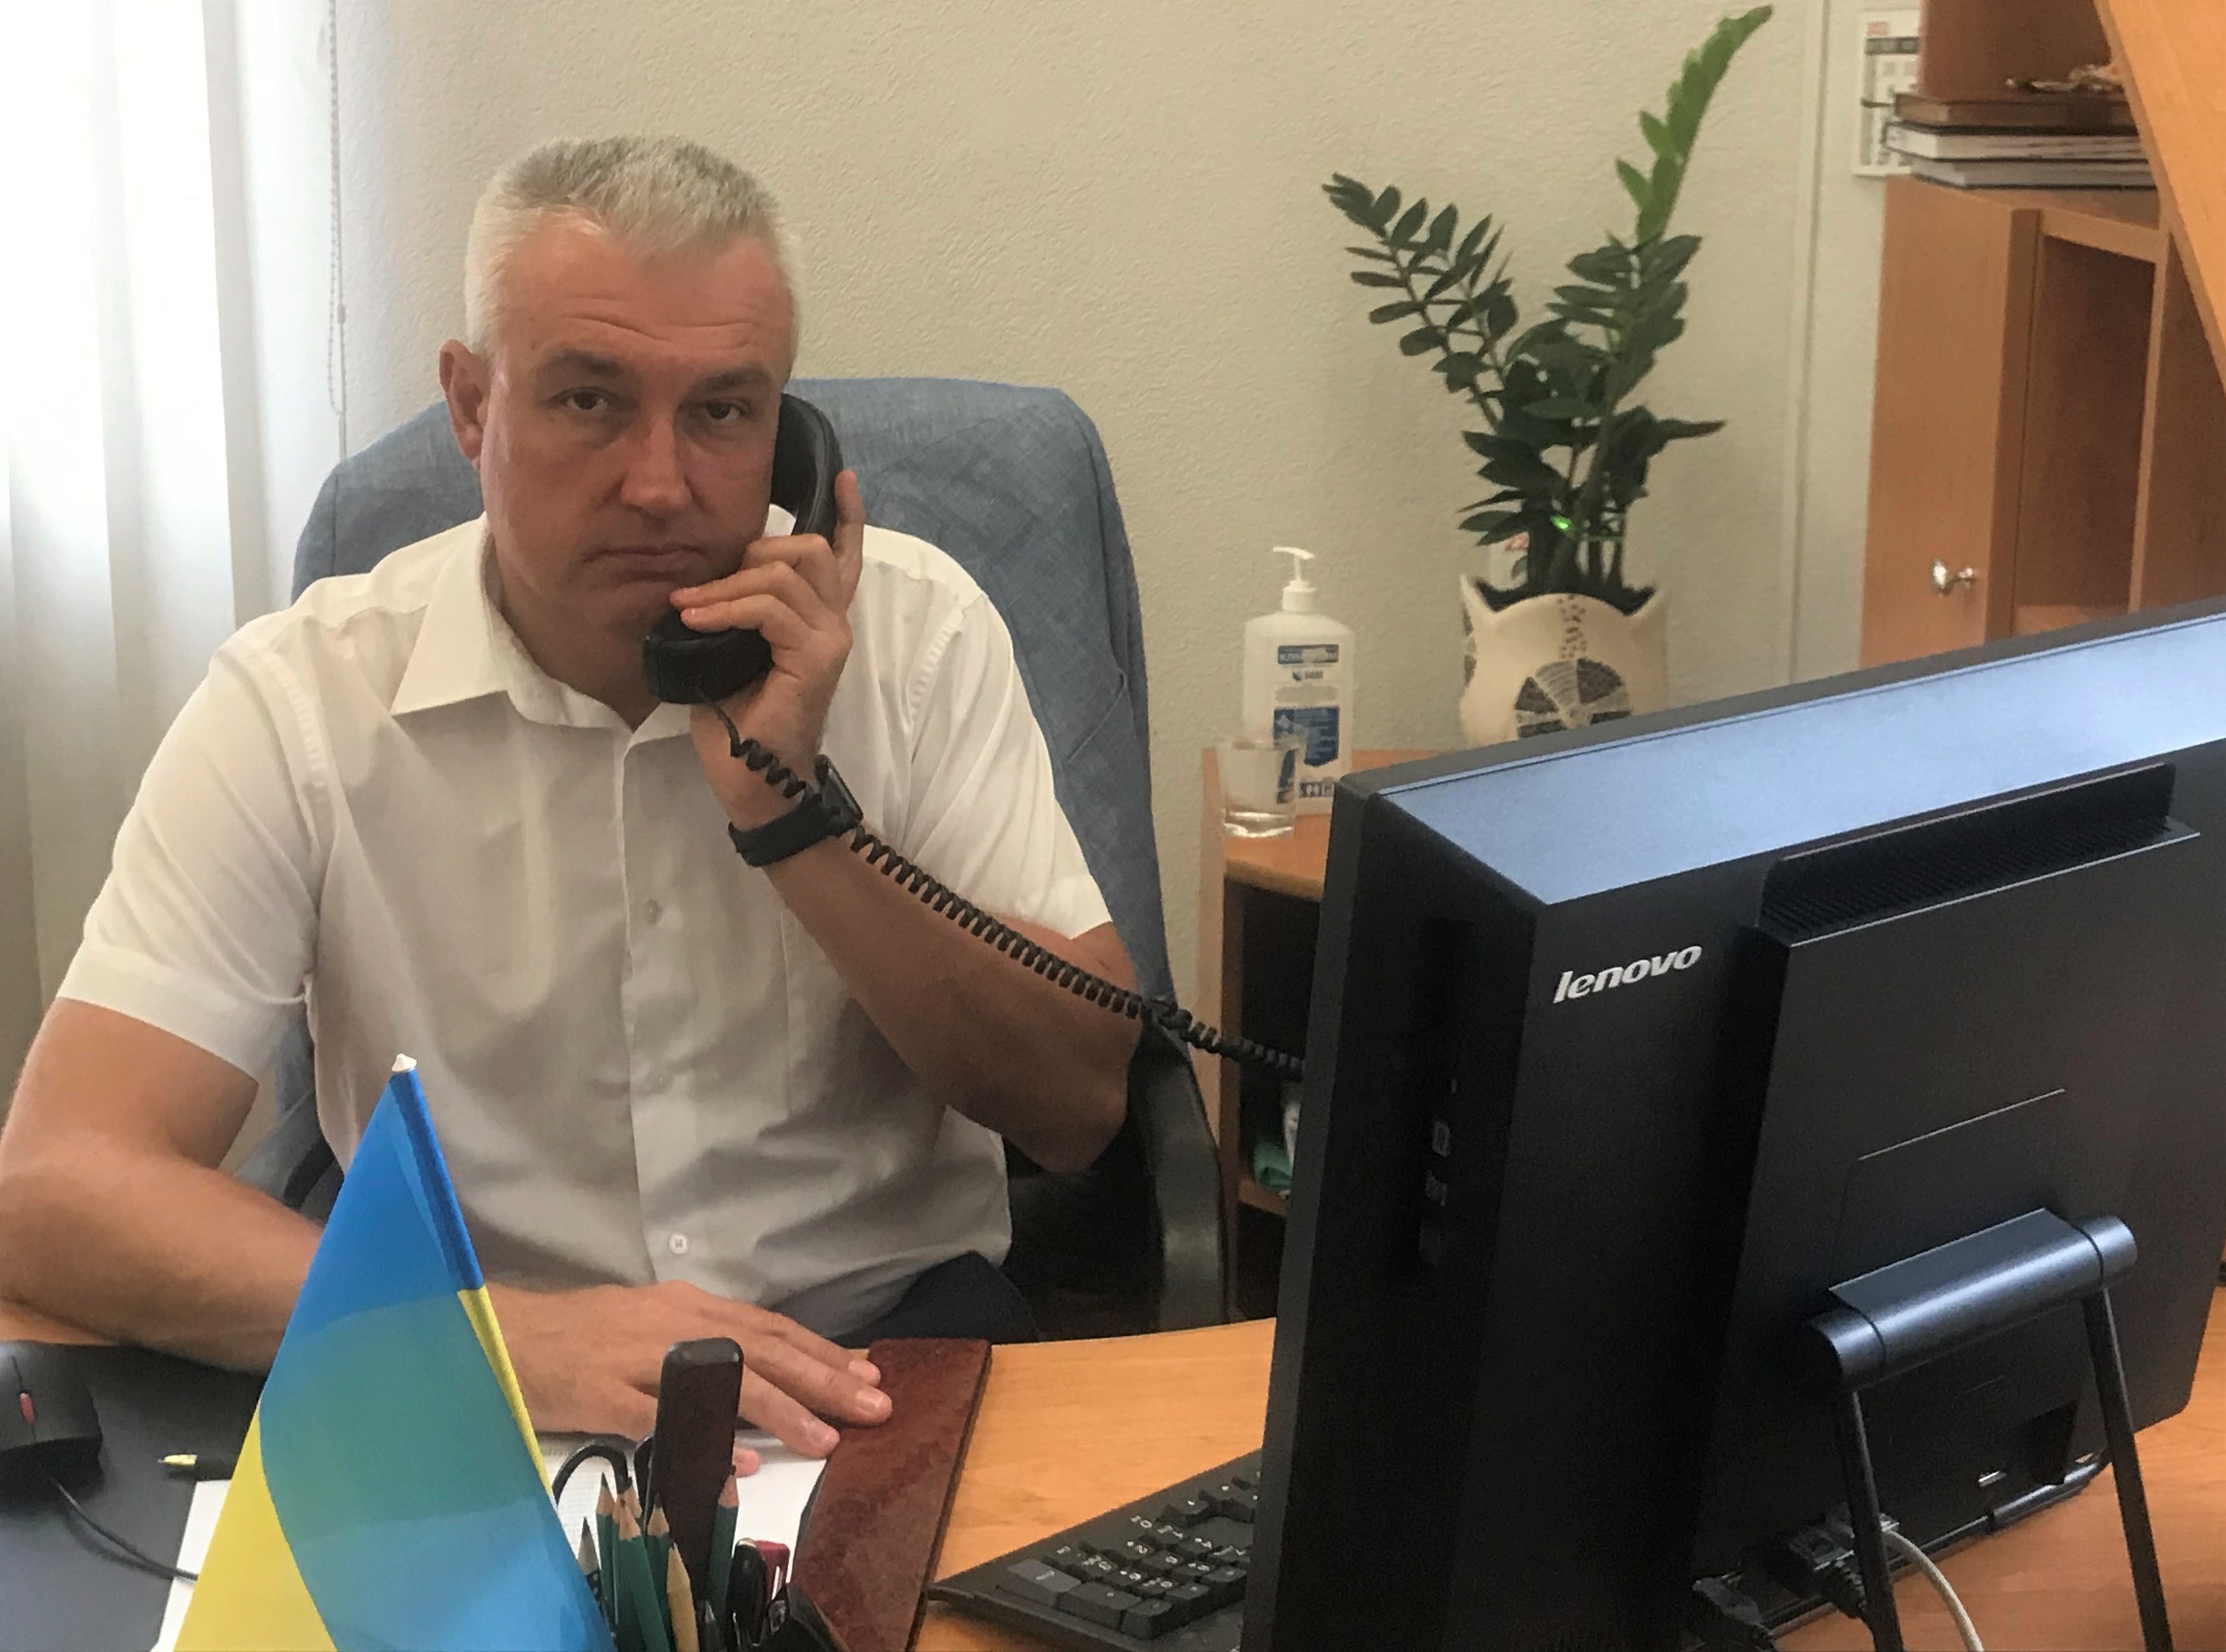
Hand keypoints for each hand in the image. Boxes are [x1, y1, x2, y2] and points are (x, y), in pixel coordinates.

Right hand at [488, 1279, 890, 1470]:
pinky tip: (738, 1463)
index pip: (770, 1329)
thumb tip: (764, 1368)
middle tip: (873, 1406)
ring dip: (780, 1411)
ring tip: (824, 1439)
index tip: (867, 1372)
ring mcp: (640, 1357)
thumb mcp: (652, 1325)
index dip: (821, 1351)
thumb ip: (705, 1344)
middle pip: (763, 1352)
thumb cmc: (582, 1334)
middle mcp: (675, 1323)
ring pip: (725, 1381)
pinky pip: (663, 1418)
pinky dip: (703, 1438)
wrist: (505, 1333)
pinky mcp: (605, 1392)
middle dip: (823, 1379)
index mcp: (689, 1307)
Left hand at [679, 472, 866, 828]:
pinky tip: (695, 619)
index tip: (842, 477)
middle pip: (808, 548)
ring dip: (728, 585)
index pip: (844, 556)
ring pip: (786, 572)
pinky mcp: (817, 657)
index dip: (848, 516)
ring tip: (690, 608)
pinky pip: (770, 607)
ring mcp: (831, 639)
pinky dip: (727, 607)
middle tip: (706, 589)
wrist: (751, 778)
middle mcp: (834, 623)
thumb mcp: (731, 648)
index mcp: (819, 619)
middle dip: (752, 553)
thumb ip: (739, 609)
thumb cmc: (737, 719)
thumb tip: (706, 575)